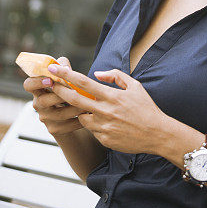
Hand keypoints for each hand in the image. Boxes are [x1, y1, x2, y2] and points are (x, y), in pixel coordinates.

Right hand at [22, 56, 85, 137]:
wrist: (70, 116)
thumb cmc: (66, 90)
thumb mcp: (64, 77)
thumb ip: (63, 67)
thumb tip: (65, 68)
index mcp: (38, 89)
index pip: (28, 84)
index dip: (36, 82)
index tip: (49, 80)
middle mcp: (38, 104)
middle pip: (43, 101)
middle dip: (60, 96)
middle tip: (75, 92)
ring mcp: (45, 118)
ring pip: (59, 114)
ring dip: (74, 108)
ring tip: (87, 102)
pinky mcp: (54, 130)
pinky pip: (67, 126)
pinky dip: (79, 120)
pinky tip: (88, 115)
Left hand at [45, 63, 169, 154]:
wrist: (157, 134)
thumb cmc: (146, 107)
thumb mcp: (135, 86)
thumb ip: (115, 76)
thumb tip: (96, 74)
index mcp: (111, 96)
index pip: (83, 82)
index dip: (66, 74)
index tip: (54, 67)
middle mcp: (104, 111)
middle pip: (74, 100)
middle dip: (59, 90)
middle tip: (49, 84)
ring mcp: (103, 127)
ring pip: (82, 117)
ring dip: (80, 112)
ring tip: (90, 108)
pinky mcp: (104, 140)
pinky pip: (93, 131)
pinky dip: (95, 125)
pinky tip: (107, 123)